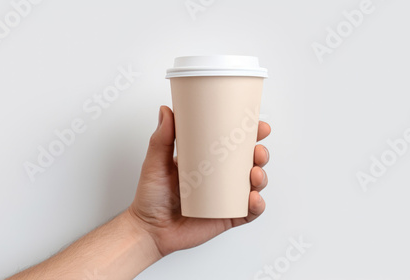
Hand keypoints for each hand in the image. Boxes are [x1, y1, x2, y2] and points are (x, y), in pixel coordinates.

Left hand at [128, 105, 270, 255]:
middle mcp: (220, 178)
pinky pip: (249, 212)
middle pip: (250, 163)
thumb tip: (166, 111)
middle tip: (257, 151)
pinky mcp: (227, 218)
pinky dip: (257, 206)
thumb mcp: (155, 163)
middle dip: (261, 155)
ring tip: (254, 174)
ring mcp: (225, 198)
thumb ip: (161, 138)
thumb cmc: (150, 197)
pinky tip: (254, 199)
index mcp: (208, 160)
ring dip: (261, 177)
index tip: (258, 126)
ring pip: (253, 186)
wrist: (148, 230)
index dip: (251, 135)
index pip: (235, 144)